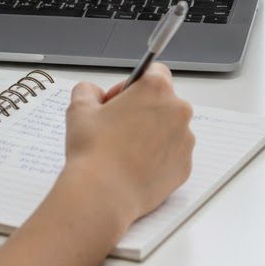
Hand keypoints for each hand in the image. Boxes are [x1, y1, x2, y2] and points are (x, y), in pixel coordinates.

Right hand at [64, 64, 194, 228]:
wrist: (102, 194)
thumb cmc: (93, 150)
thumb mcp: (79, 108)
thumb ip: (88, 90)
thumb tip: (95, 94)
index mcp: (155, 89)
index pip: (154, 71)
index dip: (133, 84)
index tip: (119, 100)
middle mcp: (177, 111)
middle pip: (163, 101)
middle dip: (143, 109)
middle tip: (118, 126)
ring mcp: (184, 141)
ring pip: (169, 128)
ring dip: (152, 133)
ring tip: (125, 150)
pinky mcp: (185, 167)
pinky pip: (173, 154)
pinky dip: (158, 157)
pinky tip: (135, 166)